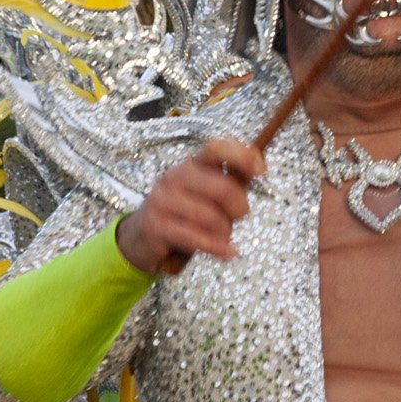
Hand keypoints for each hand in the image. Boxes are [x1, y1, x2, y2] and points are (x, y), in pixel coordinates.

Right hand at [115, 137, 264, 274]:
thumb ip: (230, 182)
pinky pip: (196, 238)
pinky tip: (229, 252)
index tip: (261, 171)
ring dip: (225, 233)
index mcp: (190, 165)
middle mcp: (173, 177)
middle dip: (239, 208)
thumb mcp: (205, 195)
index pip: (216, 148)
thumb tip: (258, 166)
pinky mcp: (156, 226)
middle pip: (222, 188)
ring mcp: (162, 201)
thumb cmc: (182, 215)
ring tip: (221, 236)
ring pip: (211, 218)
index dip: (242, 156)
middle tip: (238, 216)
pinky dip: (218, 248)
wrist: (139, 238)